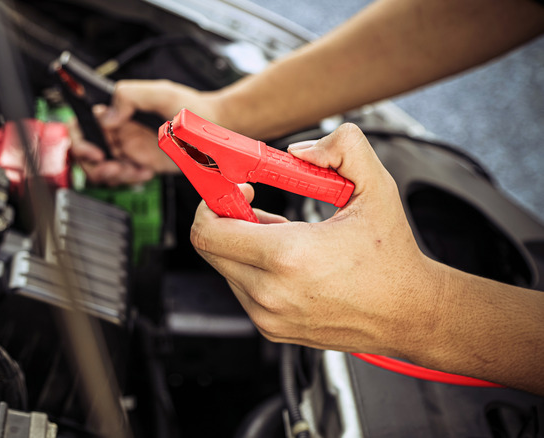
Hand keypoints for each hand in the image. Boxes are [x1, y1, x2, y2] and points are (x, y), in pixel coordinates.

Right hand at [71, 79, 220, 185]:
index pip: (83, 122)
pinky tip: (146, 171)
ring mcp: (128, 147)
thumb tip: (106, 115)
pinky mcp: (140, 163)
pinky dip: (130, 178)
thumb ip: (130, 95)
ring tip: (133, 170)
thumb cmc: (191, 107)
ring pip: (103, 168)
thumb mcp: (162, 94)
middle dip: (93, 165)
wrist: (213, 128)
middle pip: (87, 151)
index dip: (80, 139)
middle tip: (113, 167)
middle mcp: (118, 128)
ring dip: (113, 174)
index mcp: (117, 109)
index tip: (95, 151)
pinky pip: (124, 176)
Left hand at [190, 124, 443, 358]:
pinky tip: (289, 262)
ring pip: (225, 268)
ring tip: (285, 238)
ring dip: (243, 246)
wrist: (408, 313)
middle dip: (227, 220)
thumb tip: (300, 151)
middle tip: (257, 206)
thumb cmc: (391, 256)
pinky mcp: (272, 329)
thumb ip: (343, 149)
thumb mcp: (376, 189)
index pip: (208, 231)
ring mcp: (268, 316)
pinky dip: (254, 269)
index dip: (213, 202)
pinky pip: (242, 289)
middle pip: (210, 249)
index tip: (239, 189)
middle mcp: (271, 292)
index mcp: (288, 257)